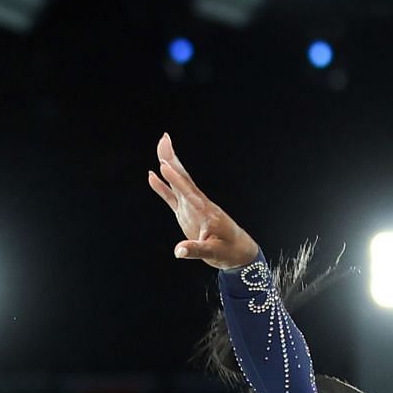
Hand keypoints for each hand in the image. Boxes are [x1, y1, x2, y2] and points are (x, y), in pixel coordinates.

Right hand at [146, 133, 261, 270]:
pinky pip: (172, 198)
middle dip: (173, 160)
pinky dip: (162, 187)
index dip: (176, 179)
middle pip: (183, 178)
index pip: (188, 192)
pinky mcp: (187, 214)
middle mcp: (197, 205)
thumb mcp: (213, 253)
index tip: (164, 165)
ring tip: (160, 148)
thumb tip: (179, 251)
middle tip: (164, 140)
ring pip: (178, 183)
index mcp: (204, 212)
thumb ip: (196, 250)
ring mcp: (191, 208)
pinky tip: (153, 176)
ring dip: (169, 165)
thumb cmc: (229, 251)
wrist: (239, 252)